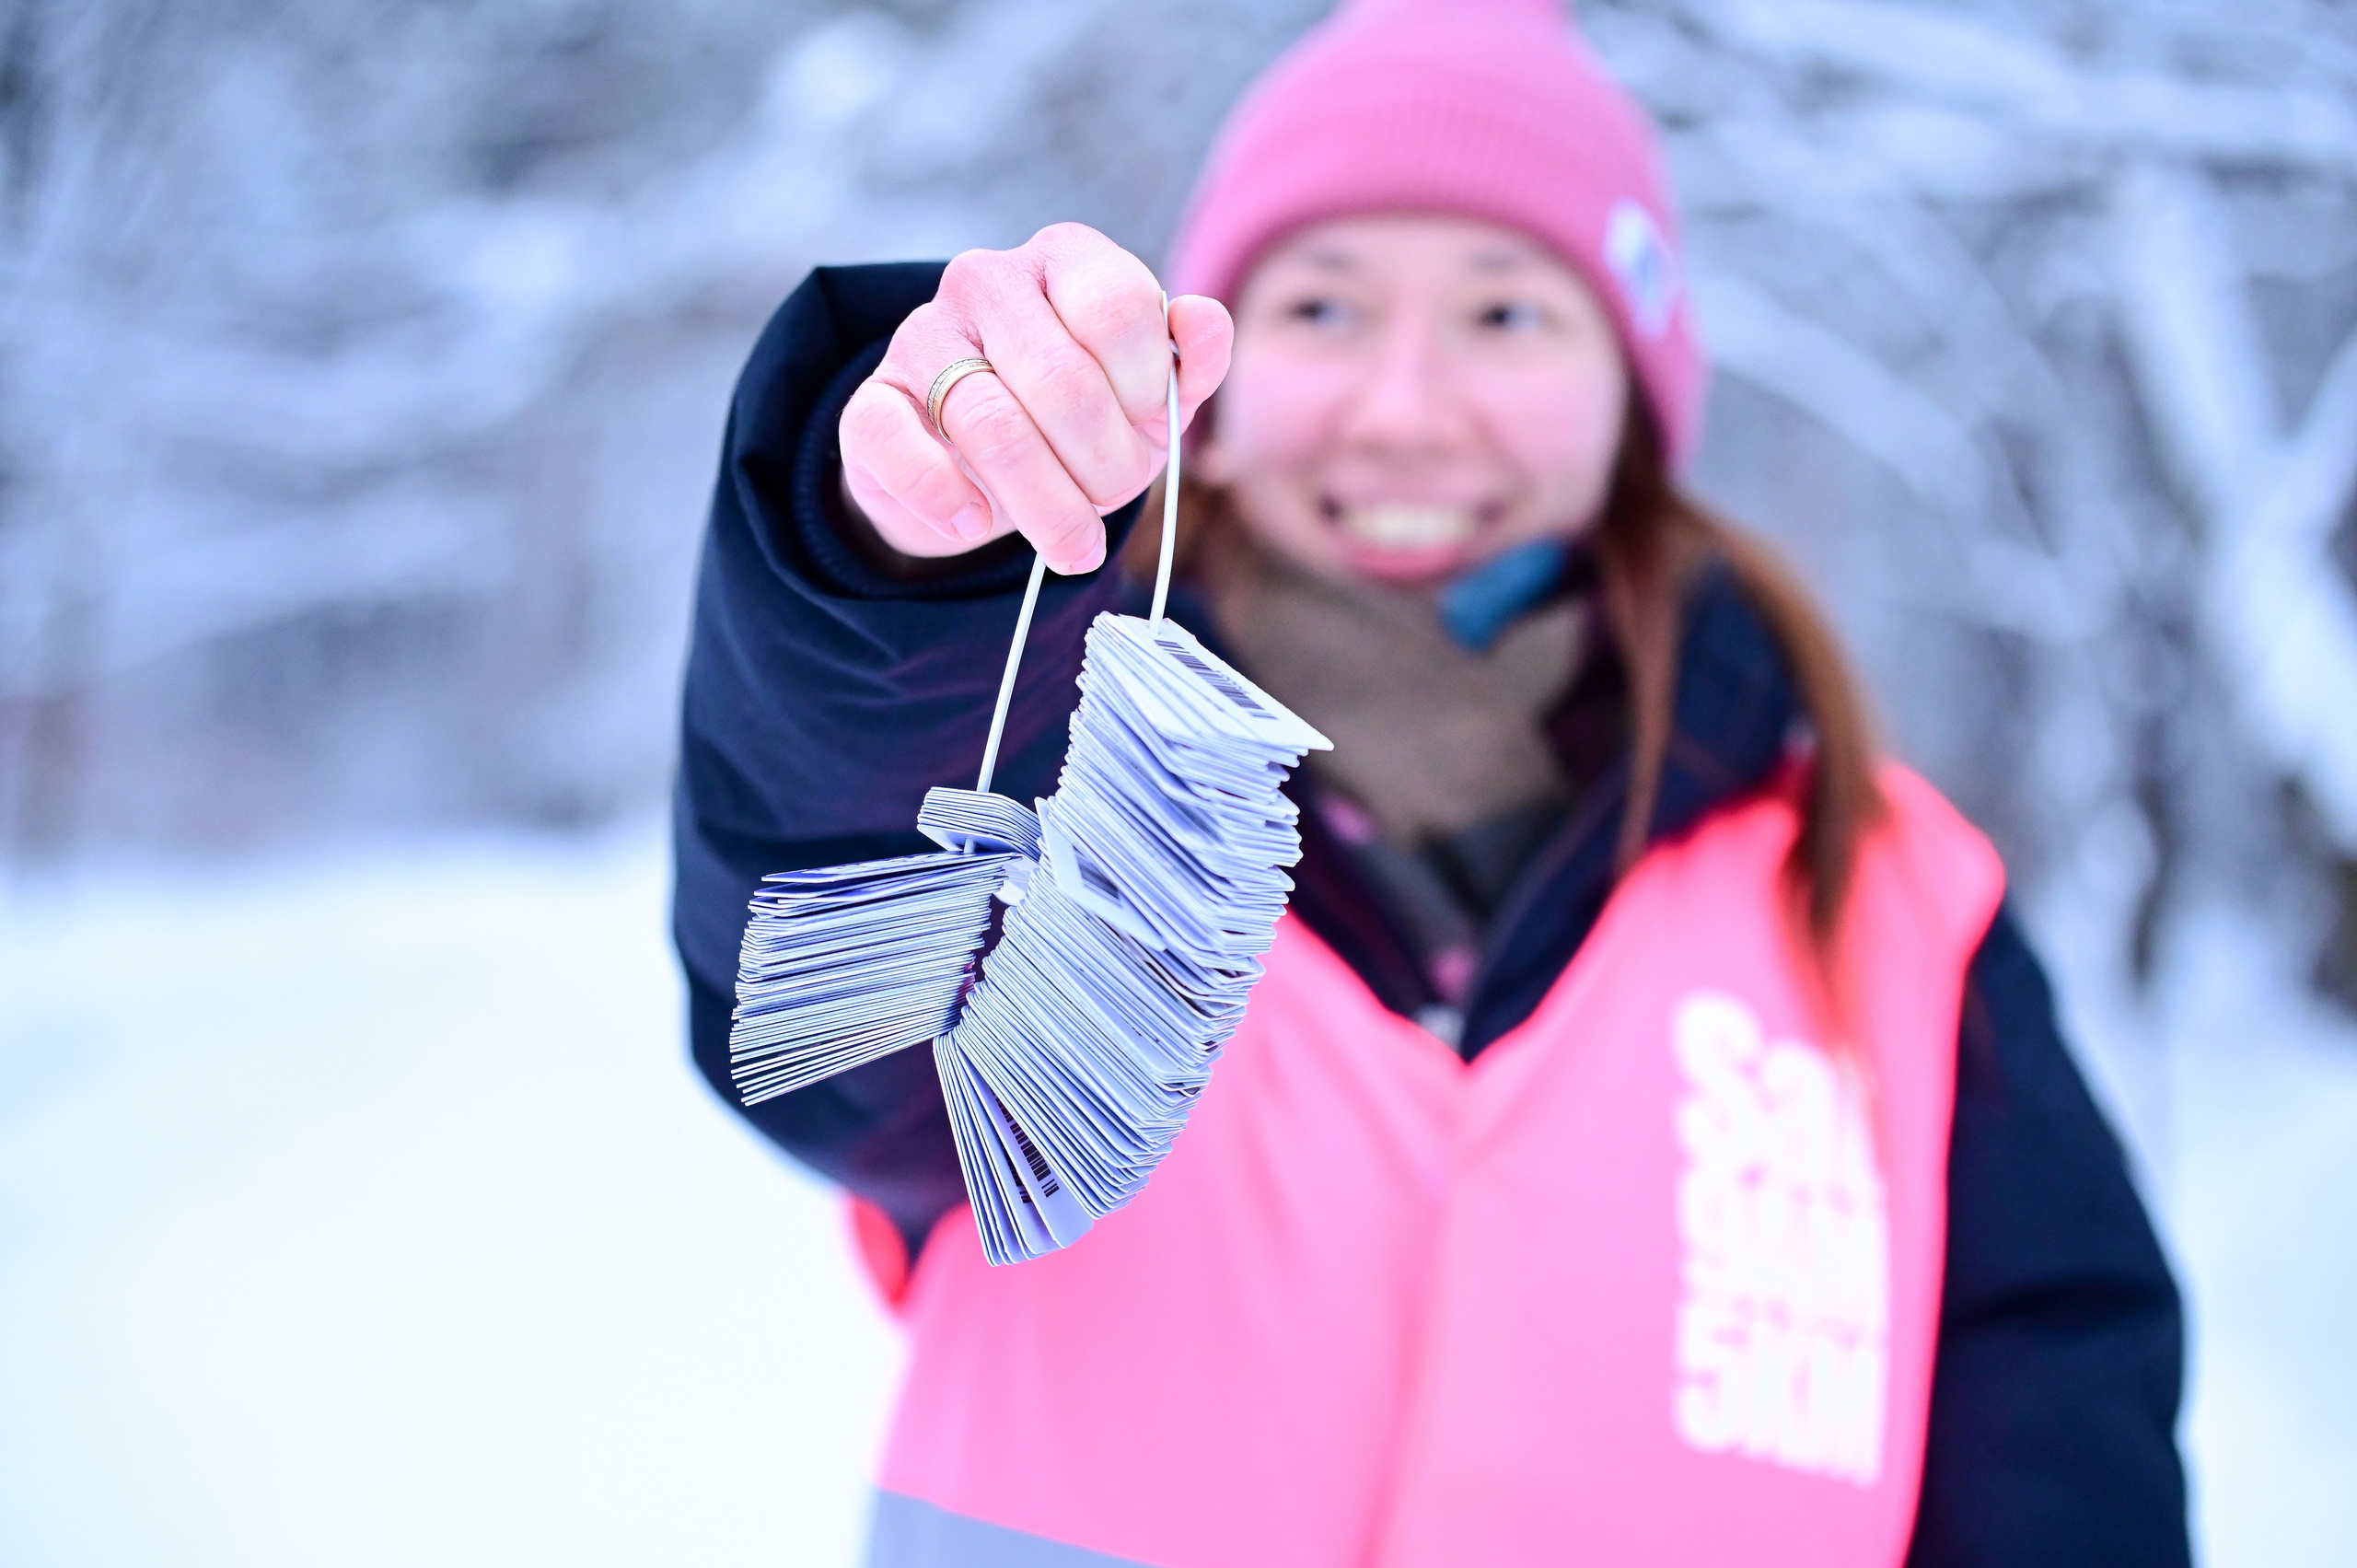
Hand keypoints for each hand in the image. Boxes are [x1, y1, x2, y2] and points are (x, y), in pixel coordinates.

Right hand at [839, 223, 1232, 573]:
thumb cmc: (1082, 423)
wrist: (977, 467)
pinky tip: (976, 523)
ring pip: (991, 428)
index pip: (1118, 309)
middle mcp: (986, 278)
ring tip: (1070, 544)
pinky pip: (899, 449)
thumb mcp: (1150, 398)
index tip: (1147, 428)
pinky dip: (946, 499)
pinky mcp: (868, 402)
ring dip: (1045, 505)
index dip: (1144, 390)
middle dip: (1102, 466)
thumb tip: (1203, 319)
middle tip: (1108, 500)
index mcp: (1066, 258)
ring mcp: (919, 335)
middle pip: (1062, 382)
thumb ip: (1189, 362)